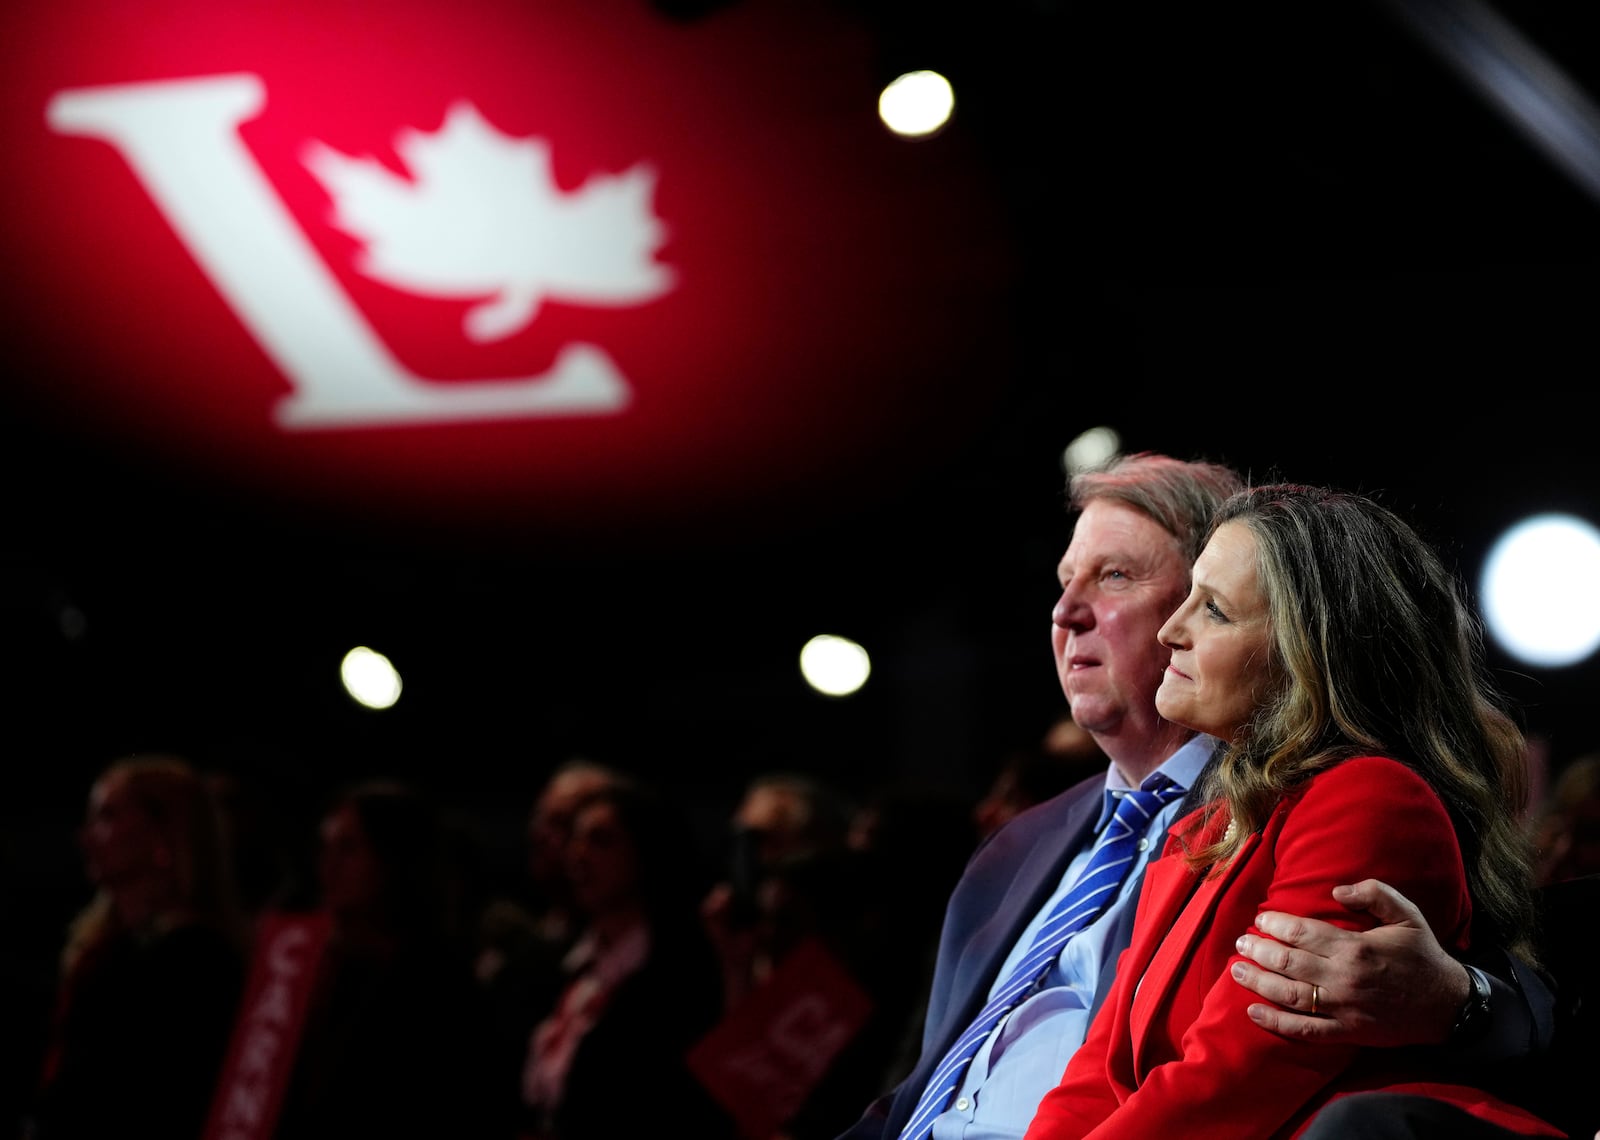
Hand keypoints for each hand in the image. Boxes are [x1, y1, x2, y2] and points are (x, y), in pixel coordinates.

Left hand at [1229, 878, 1470, 1045]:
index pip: (1302, 933)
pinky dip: (1276, 1023)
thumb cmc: (1423, 955)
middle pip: (1288, 963)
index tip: (1261, 920)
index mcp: (1356, 948)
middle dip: (1258, 951)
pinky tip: (1253, 1012)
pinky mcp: (1347, 1033)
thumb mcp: (1407, 914)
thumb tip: (1335, 891)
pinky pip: (1305, 1031)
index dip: (1275, 925)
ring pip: (1289, 995)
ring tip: (1236, 971)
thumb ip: (1373, 894)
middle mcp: (1344, 978)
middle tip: (1241, 942)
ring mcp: (1344, 1008)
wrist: (1449, 1005)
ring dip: (1258, 982)